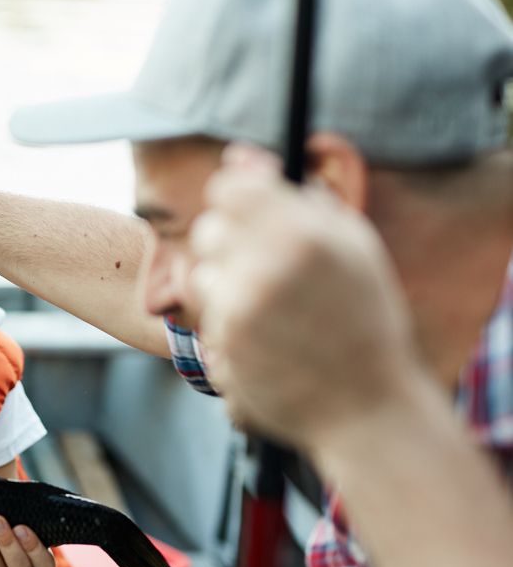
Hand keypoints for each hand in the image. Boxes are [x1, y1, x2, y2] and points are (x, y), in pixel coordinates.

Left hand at [187, 143, 419, 447]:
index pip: (228, 189)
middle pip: (209, 230)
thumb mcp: (351, 247)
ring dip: (225, 289)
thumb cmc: (364, 320)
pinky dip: (228, 332)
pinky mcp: (223, 349)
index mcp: (303, 233)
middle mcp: (266, 267)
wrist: (366, 409)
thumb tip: (239, 157)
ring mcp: (240, 311)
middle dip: (230, 244)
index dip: (234, 197)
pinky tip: (267, 346)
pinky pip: (207, 322)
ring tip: (272, 313)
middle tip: (266, 268)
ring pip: (200, 278)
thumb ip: (297, 198)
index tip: (245, 209)